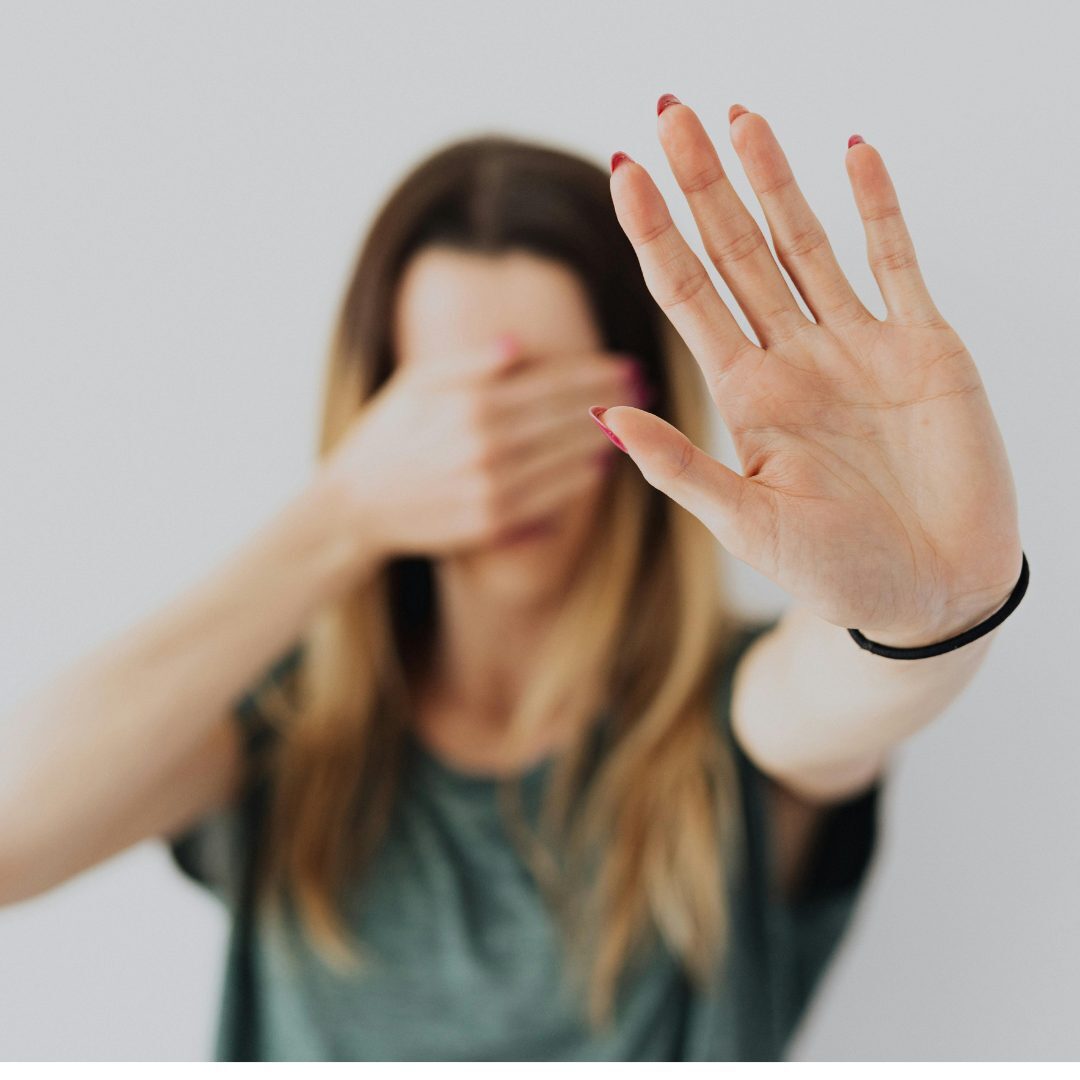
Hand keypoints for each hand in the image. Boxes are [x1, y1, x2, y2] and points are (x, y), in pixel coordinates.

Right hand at [319, 335, 642, 559]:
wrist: (353, 508)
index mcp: (469, 404)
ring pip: (565, 459)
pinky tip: (599, 467)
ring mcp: (490, 488)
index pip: (549, 383)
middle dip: (612, 400)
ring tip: (634, 424)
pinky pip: (549, 500)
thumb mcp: (414, 384)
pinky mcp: (491, 524)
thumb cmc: (385, 437)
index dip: (594, 372)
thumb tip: (520, 344)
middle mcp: (485, 446)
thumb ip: (468, 364)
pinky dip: (578, 482)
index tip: (627, 363)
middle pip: (566, 419)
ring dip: (605, 440)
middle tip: (645, 389)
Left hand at [598, 99, 1022, 646]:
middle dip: (703, 185)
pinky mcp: (923, 346)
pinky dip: (879, 207)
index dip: (655, 236)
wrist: (934, 593)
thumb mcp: (748, 525)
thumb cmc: (837, 572)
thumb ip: (681, 468)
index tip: (622, 173)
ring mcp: (857, 347)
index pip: (687, 296)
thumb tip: (602, 418)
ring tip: (740, 116)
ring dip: (774, 180)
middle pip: (736, 253)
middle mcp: (793, 360)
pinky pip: (897, 261)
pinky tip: (853, 153)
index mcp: (746, 397)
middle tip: (670, 112)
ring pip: (806, 243)